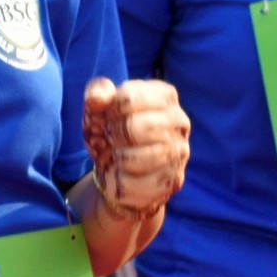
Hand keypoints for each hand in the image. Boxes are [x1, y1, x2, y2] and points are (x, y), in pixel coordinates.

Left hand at [84, 77, 189, 220]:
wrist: (116, 170)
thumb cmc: (111, 131)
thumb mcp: (98, 108)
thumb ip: (97, 93)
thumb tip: (98, 99)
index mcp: (164, 95)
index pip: (129, 98)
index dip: (110, 111)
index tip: (109, 117)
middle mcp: (179, 121)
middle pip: (136, 126)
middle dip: (115, 135)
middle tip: (112, 139)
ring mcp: (180, 151)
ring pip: (143, 156)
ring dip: (120, 158)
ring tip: (119, 155)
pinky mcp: (174, 179)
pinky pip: (141, 182)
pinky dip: (123, 181)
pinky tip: (125, 174)